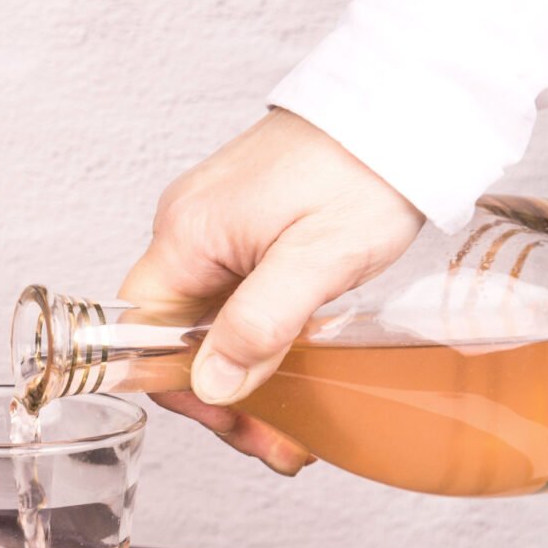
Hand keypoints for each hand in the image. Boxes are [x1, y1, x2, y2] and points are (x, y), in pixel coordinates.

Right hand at [119, 108, 423, 473]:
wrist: (403, 109)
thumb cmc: (365, 168)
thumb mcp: (318, 257)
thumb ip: (260, 323)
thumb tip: (211, 384)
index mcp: (187, 235)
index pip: (144, 333)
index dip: (179, 386)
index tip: (230, 419)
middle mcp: (188, 230)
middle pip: (176, 338)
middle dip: (222, 396)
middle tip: (275, 438)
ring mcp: (216, 230)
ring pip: (207, 325)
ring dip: (243, 376)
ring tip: (292, 419)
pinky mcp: (244, 230)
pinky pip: (231, 300)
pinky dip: (256, 340)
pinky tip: (292, 366)